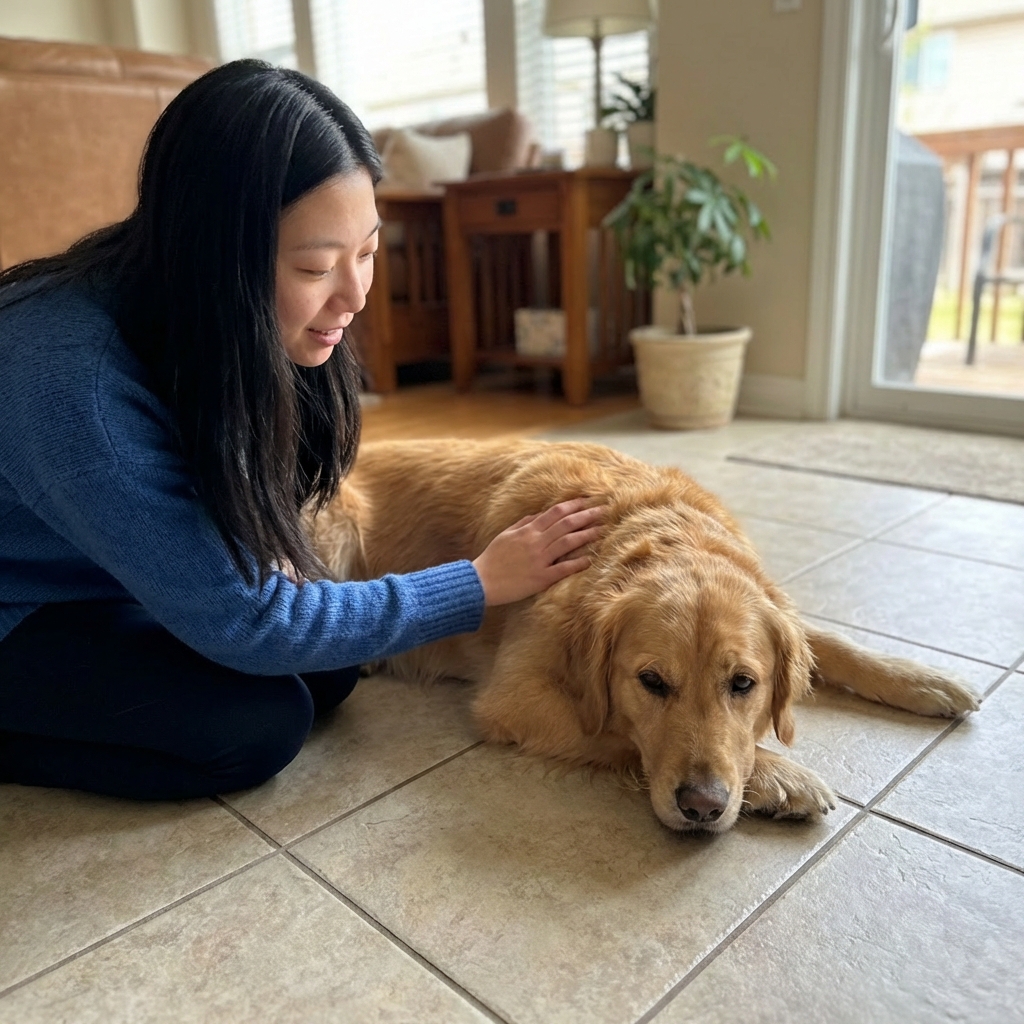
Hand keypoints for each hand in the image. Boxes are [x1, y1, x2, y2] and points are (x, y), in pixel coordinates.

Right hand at [472, 498, 603, 606]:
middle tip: (605, 510)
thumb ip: (524, 523)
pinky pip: (562, 569)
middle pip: (566, 524)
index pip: (555, 513)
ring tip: (604, 530)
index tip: (589, 500)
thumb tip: (540, 514)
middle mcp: (535, 542)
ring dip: (587, 535)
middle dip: (587, 515)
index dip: (574, 505)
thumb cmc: (493, 558)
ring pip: (567, 543)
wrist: (481, 581)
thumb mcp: (506, 535)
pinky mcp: (540, 578)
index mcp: (528, 530)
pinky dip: (577, 563)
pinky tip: (591, 559)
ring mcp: (539, 560)